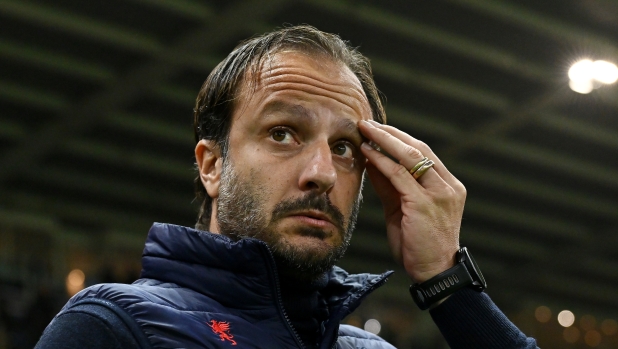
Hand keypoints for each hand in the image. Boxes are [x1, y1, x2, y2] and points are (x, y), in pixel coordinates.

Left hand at [358, 120, 465, 282]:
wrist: (434, 272)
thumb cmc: (418, 244)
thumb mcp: (403, 209)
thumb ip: (391, 186)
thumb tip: (373, 161)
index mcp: (447, 186)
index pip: (423, 153)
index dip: (399, 138)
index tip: (378, 129)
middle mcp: (448, 186)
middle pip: (419, 148)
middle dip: (391, 133)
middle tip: (368, 122)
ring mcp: (439, 193)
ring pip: (410, 156)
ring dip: (384, 140)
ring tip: (365, 129)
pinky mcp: (425, 203)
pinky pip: (399, 175)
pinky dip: (382, 161)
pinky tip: (368, 152)